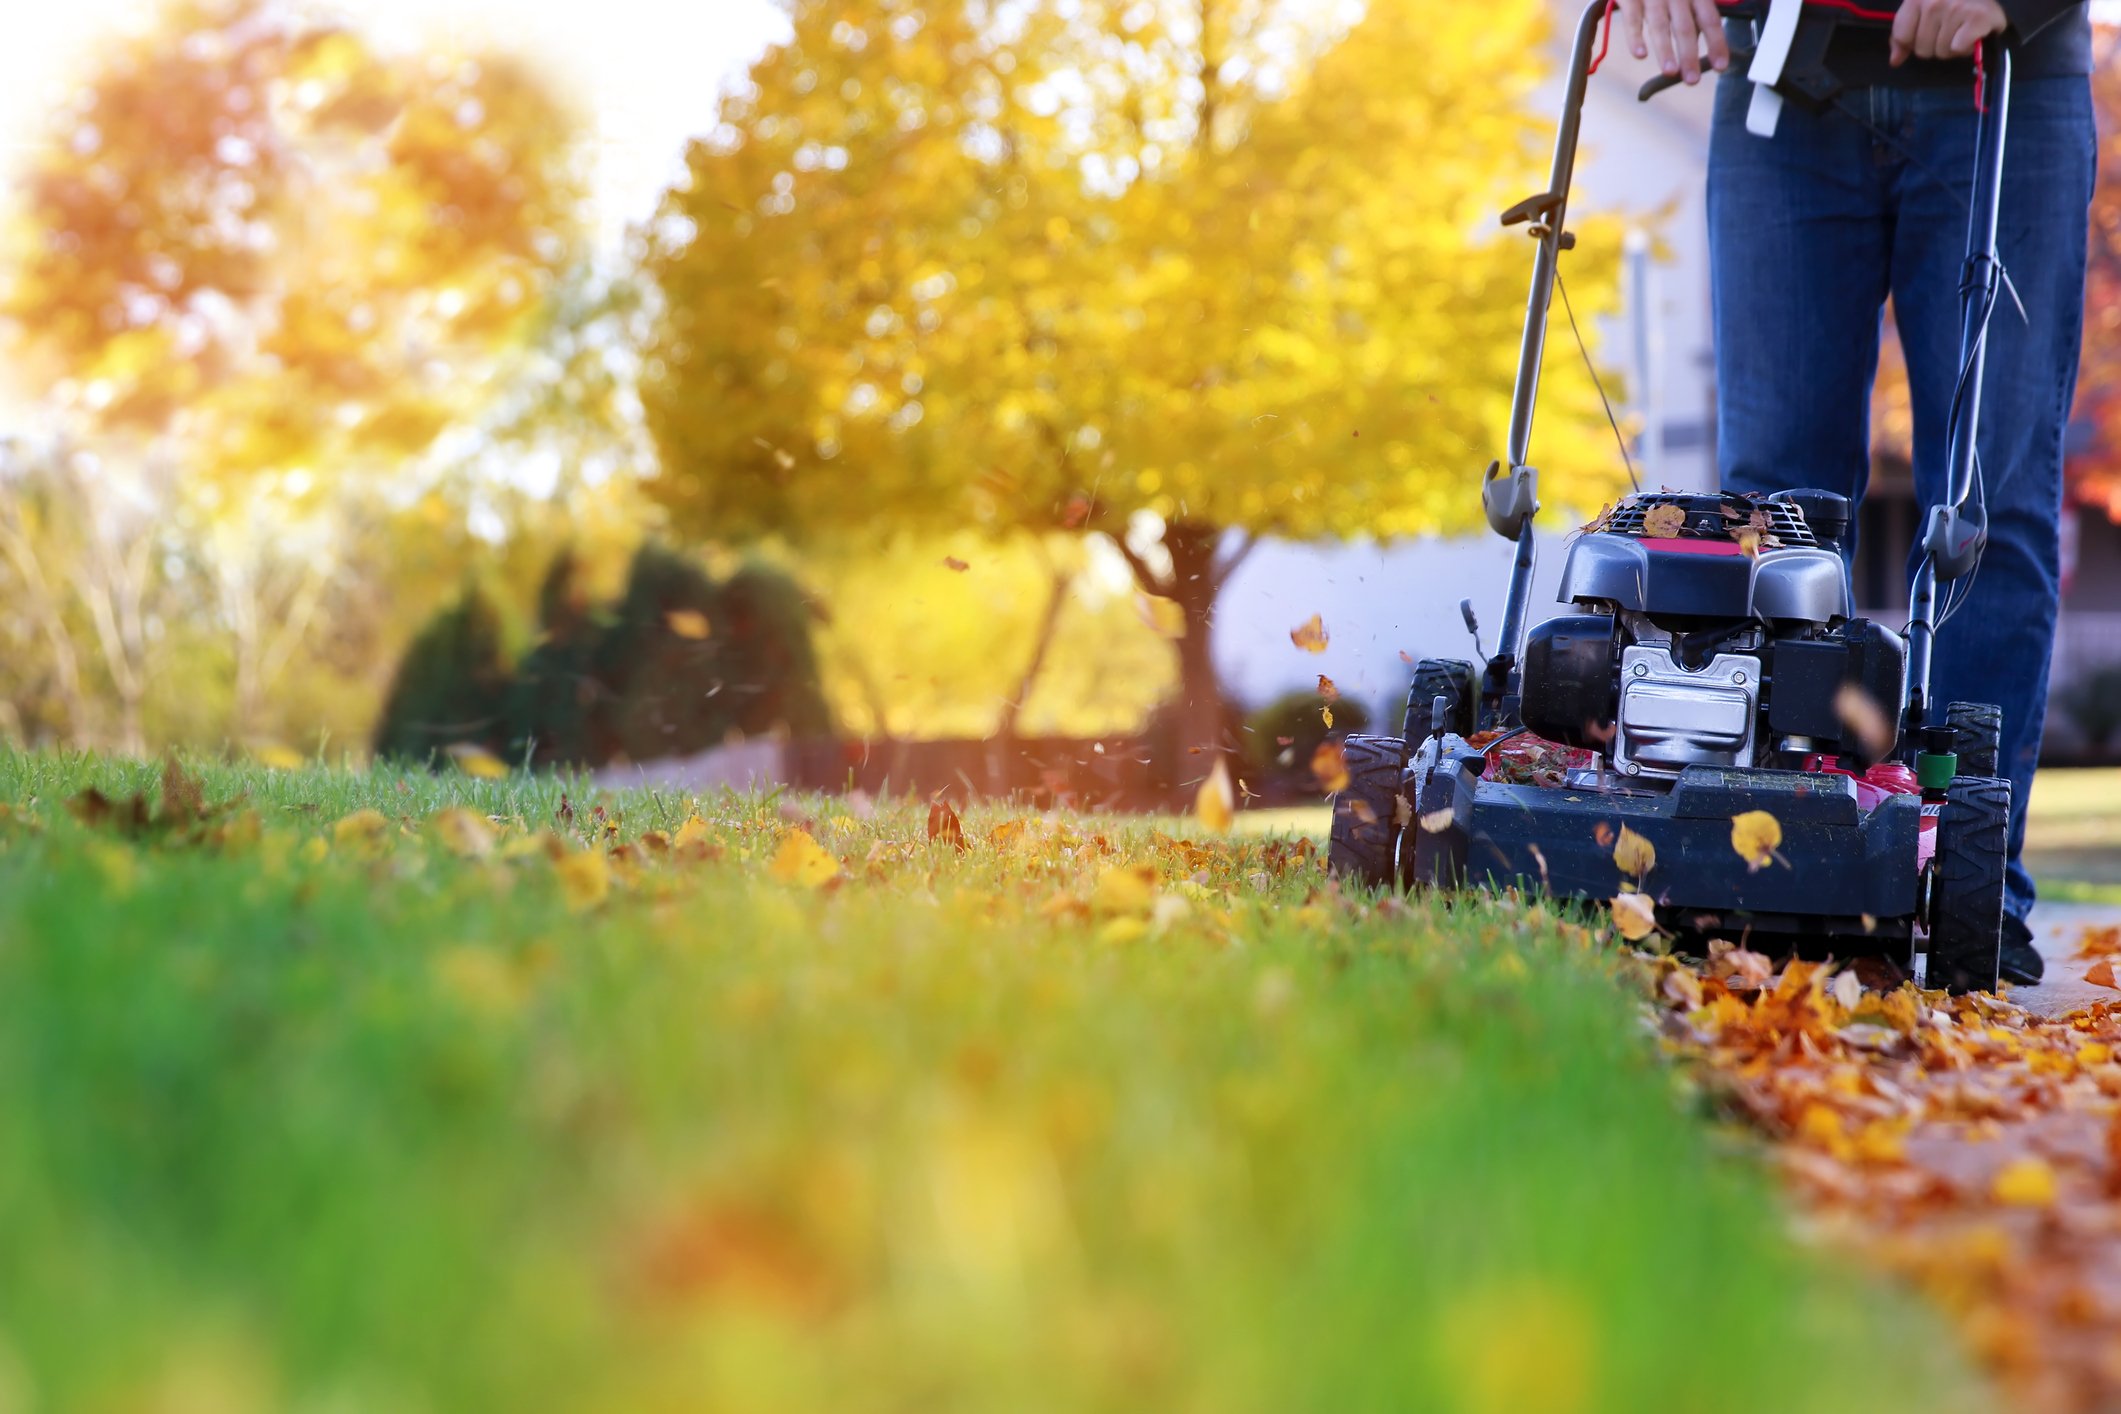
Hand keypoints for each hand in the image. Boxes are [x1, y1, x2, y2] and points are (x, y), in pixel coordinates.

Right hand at [1617, 0, 1731, 85]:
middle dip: (1690, 55)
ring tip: (1670, 71)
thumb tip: (1710, 35)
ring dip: (1665, 50)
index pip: (1710, 19)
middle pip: (1686, 27)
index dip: (1717, 43)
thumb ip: (1699, 6)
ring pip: (1660, 25)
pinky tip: (1640, 54)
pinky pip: (1632, 19)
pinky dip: (1635, 37)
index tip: (1720, 66)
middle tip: (1692, 79)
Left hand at [1889, 0, 2006, 63]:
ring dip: (1951, 47)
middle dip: (1935, 46)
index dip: (1912, 42)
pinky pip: (1958, 48)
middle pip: (1922, 49)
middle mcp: (1934, 2)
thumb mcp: (1922, 9)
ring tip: (1961, 30)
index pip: (1902, 36)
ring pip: (1941, 51)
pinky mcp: (1977, 17)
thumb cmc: (1952, 1)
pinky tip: (1971, 33)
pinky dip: (1966, 47)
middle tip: (1949, 30)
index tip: (1927, 32)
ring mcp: (1956, 8)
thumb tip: (1895, 60)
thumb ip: (1903, 34)